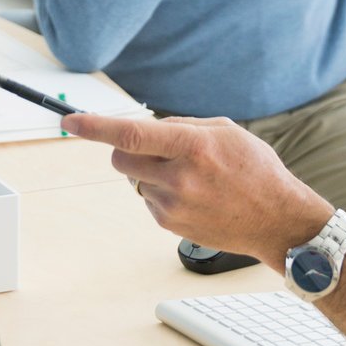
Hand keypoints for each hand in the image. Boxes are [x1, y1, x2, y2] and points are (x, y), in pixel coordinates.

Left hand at [61, 111, 330, 268]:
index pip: (132, 134)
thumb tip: (143, 129)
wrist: (276, 219)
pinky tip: (194, 195)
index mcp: (193, 146)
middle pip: (121, 159)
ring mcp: (173, 204)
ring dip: (151, 172)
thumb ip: (180, 126)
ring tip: (192, 177)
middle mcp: (179, 177)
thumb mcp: (224, 130)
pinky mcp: (170, 224)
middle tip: (151, 149)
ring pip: (135, 179)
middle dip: (126, 150)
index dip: (95, 127)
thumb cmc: (254, 169)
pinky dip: (162, 192)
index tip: (70, 121)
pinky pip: (148, 199)